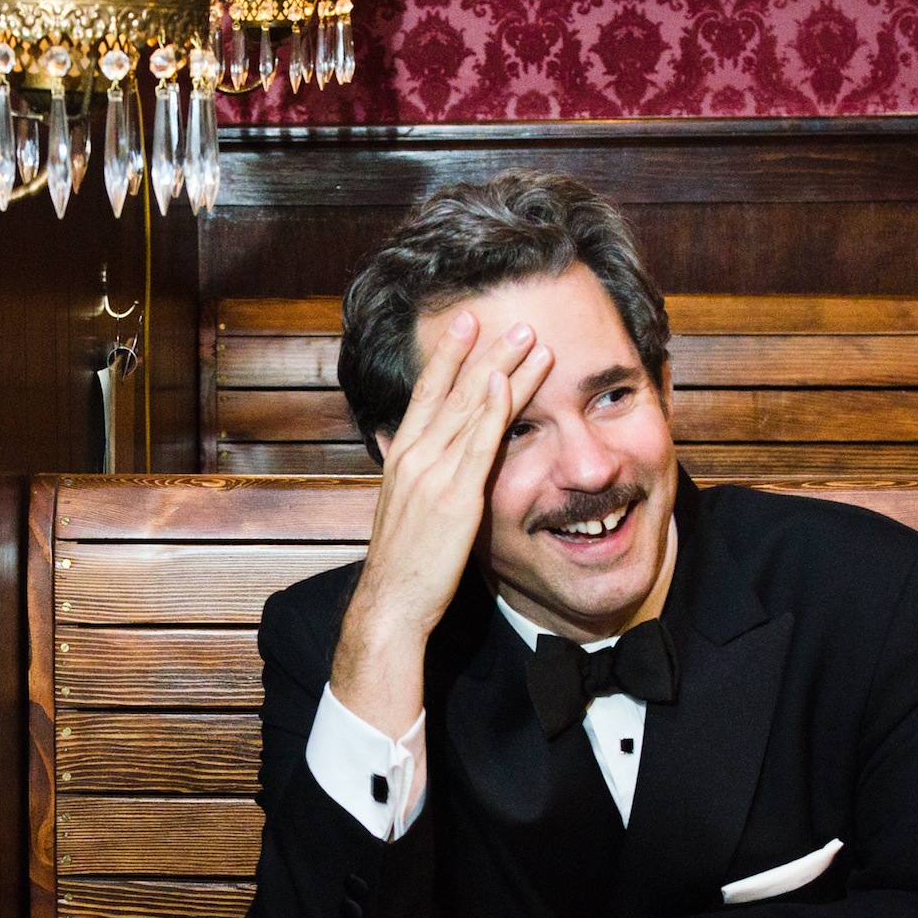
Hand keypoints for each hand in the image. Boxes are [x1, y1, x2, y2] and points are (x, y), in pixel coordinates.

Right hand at [331, 310, 552, 736]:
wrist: (391, 602)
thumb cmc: (404, 561)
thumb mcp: (401, 506)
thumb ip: (407, 471)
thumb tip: (400, 443)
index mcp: (403, 457)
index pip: (426, 394)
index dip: (446, 356)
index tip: (465, 325)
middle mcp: (414, 456)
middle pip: (450, 390)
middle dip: (478, 350)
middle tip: (504, 315)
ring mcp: (433, 473)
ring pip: (469, 409)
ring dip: (499, 369)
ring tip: (525, 338)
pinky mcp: (454, 496)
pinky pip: (476, 445)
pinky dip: (492, 411)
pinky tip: (507, 384)